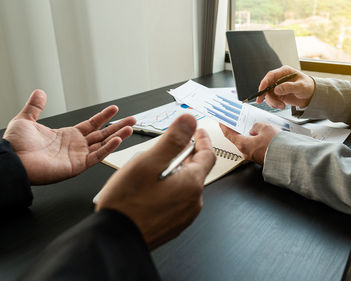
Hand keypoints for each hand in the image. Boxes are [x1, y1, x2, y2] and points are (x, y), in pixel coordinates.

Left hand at [3, 90, 135, 184]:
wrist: (12, 161)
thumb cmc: (16, 145)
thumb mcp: (25, 120)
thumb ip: (35, 106)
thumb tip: (40, 93)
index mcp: (66, 136)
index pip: (91, 125)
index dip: (103, 117)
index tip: (115, 109)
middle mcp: (75, 146)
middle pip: (102, 134)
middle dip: (118, 126)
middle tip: (132, 119)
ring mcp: (78, 156)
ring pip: (104, 145)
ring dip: (118, 136)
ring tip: (130, 128)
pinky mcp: (77, 166)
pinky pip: (97, 156)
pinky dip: (108, 149)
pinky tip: (117, 140)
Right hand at [96, 114, 215, 249]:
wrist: (114, 240)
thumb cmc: (127, 204)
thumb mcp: (148, 163)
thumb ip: (172, 140)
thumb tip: (189, 120)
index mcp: (191, 184)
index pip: (207, 155)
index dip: (202, 139)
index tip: (197, 131)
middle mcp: (193, 201)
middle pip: (195, 170)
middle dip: (184, 156)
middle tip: (167, 148)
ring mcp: (184, 216)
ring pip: (185, 186)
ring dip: (175, 174)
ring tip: (152, 171)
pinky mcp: (173, 225)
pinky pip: (177, 201)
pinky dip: (169, 190)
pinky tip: (150, 190)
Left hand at [219, 123, 280, 164]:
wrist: (287, 158)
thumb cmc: (276, 145)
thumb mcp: (265, 128)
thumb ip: (256, 126)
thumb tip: (254, 129)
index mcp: (243, 144)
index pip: (228, 134)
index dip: (224, 126)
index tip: (221, 122)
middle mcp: (245, 152)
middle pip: (238, 139)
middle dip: (238, 130)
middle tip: (238, 122)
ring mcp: (252, 156)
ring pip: (247, 143)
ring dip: (249, 136)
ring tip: (255, 128)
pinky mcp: (259, 158)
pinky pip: (254, 147)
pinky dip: (256, 141)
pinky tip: (262, 136)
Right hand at [256, 65, 314, 108]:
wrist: (310, 95)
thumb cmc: (308, 87)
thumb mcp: (300, 86)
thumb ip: (289, 87)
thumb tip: (276, 89)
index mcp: (284, 72)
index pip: (271, 75)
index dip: (264, 82)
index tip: (261, 90)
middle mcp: (279, 78)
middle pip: (267, 86)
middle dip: (266, 95)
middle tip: (269, 102)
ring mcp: (277, 87)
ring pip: (268, 94)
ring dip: (273, 102)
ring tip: (281, 106)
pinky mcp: (278, 94)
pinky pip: (271, 99)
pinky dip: (274, 104)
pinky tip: (281, 106)